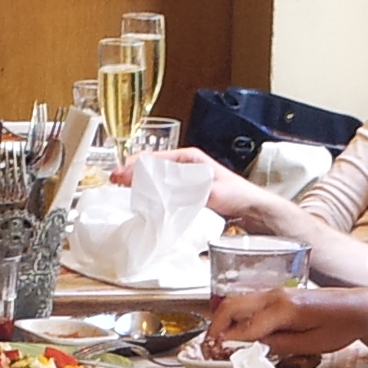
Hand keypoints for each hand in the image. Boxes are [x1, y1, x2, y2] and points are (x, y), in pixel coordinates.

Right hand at [132, 145, 266, 224]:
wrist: (254, 210)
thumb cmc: (237, 196)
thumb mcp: (210, 192)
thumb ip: (187, 191)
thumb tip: (162, 192)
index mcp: (188, 157)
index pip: (154, 158)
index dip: (134, 166)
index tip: (119, 175)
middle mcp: (184, 166)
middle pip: (150, 166)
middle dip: (131, 173)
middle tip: (114, 183)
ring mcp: (184, 179)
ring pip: (155, 179)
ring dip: (138, 184)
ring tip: (121, 191)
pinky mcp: (185, 193)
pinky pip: (162, 191)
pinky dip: (150, 194)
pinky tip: (142, 202)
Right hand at [210, 284, 367, 359]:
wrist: (359, 307)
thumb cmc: (342, 325)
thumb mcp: (313, 344)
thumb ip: (280, 345)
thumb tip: (253, 349)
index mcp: (285, 308)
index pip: (245, 327)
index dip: (227, 343)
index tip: (215, 357)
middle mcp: (276, 295)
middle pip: (231, 306)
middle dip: (215, 328)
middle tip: (209, 350)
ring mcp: (275, 292)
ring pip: (236, 302)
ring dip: (222, 321)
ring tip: (217, 343)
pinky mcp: (278, 295)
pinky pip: (248, 303)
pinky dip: (235, 317)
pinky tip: (236, 334)